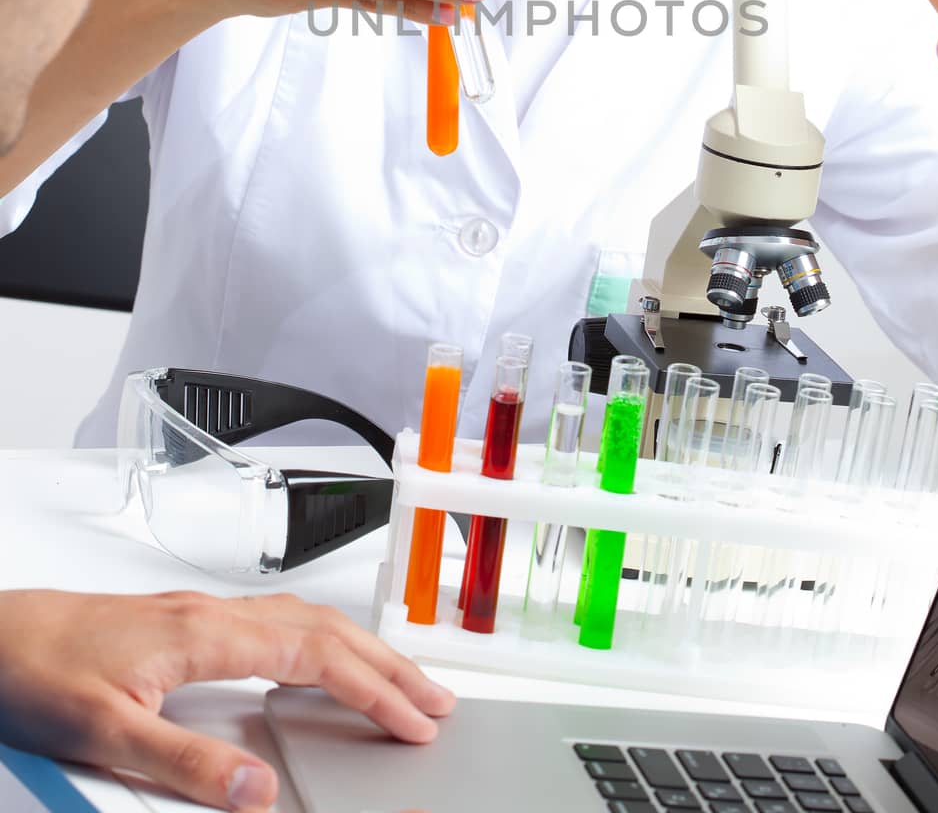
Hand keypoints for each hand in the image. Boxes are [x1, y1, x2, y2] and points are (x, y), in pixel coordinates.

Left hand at [0, 589, 453, 810]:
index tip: (414, 719)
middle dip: (388, 663)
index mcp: (206, 635)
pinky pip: (277, 620)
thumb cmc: (39, 671)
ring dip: (360, 646)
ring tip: (398, 676)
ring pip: (304, 618)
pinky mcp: (185, 618)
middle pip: (325, 629)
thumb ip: (186, 763)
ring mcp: (200, 611)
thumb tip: (260, 789)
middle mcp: (212, 614)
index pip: (315, 656)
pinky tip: (320, 653)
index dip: (374, 689)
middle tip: (435, 699)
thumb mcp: (106, 735)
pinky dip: (321, 637)